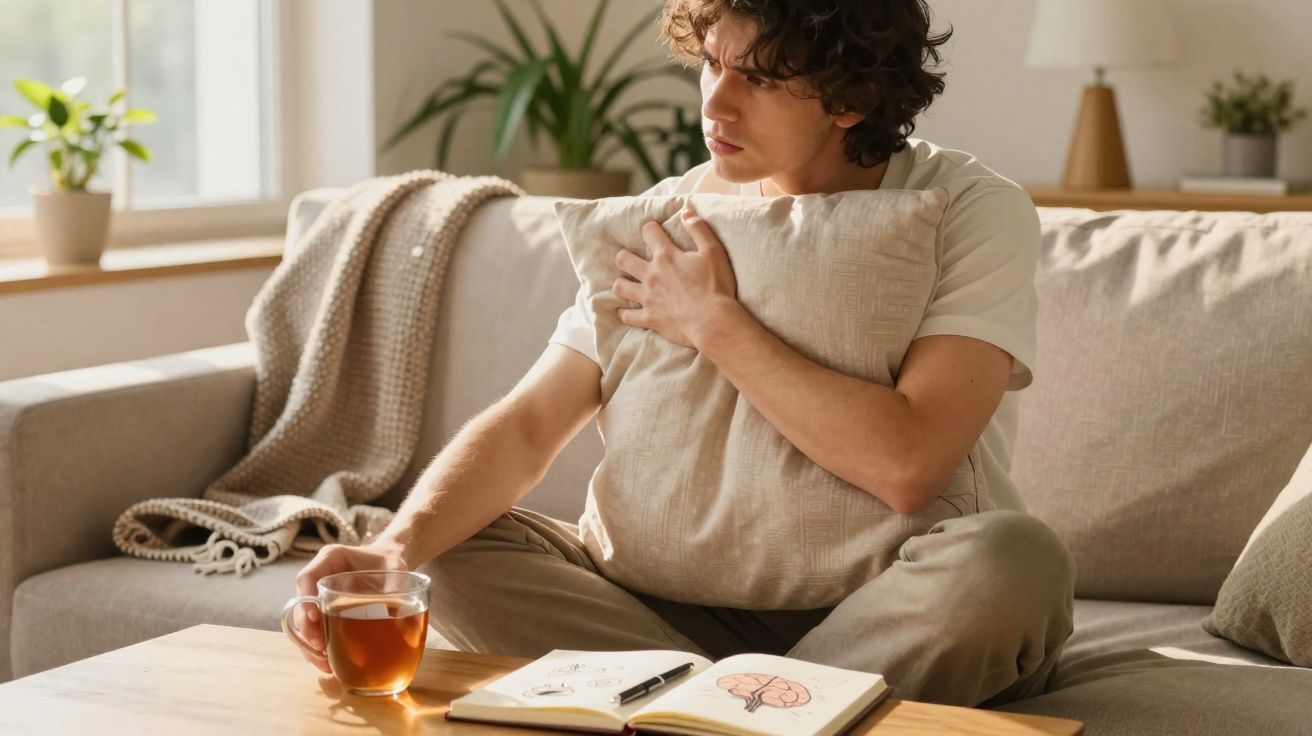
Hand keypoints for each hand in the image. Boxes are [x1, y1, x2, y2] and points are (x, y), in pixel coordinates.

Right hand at [291, 540, 410, 673]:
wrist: (391, 562)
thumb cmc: (391, 561)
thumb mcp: (395, 569)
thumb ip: (395, 587)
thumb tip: (396, 614)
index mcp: (331, 558)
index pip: (306, 578)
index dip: (306, 599)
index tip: (315, 618)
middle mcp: (319, 576)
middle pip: (301, 605)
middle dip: (306, 630)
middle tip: (321, 648)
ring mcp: (319, 595)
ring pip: (304, 623)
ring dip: (310, 645)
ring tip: (326, 665)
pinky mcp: (325, 611)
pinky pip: (315, 630)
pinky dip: (319, 648)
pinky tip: (330, 664)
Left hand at [613, 206, 738, 349]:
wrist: (713, 322)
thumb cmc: (716, 286)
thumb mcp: (714, 252)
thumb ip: (699, 230)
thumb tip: (686, 212)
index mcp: (666, 257)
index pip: (650, 233)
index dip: (650, 228)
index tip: (652, 230)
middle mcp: (651, 275)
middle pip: (624, 260)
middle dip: (624, 256)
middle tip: (630, 258)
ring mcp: (648, 298)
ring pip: (620, 287)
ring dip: (621, 283)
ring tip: (626, 283)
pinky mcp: (649, 318)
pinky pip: (628, 316)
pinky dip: (624, 314)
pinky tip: (624, 311)